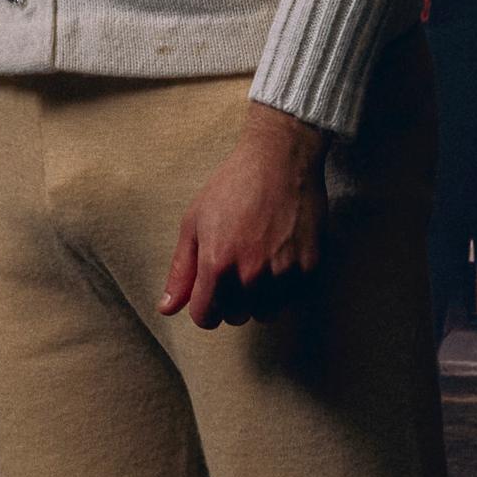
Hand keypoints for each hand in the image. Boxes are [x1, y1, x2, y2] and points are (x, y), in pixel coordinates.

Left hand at [159, 101, 326, 327]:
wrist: (280, 159)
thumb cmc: (233, 186)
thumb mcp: (194, 223)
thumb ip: (181, 271)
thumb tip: (167, 308)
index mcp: (217, 265)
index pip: (206, 317)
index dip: (205, 307)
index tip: (210, 294)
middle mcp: (250, 275)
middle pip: (236, 316)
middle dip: (232, 300)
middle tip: (236, 269)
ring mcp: (283, 273)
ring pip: (266, 313)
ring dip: (260, 297)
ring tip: (260, 265)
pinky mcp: (310, 267)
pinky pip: (293, 298)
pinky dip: (285, 286)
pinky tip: (280, 258)